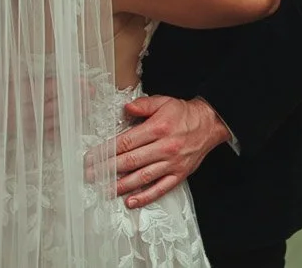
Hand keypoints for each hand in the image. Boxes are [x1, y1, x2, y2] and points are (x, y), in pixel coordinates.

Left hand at [84, 95, 229, 207]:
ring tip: (104, 189)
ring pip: (142, 177)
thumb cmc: (183, 114)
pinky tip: (131, 201)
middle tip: (91, 174)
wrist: (210, 124)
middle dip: (107, 169)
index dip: (106, 151)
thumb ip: (142, 105)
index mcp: (157, 129)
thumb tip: (125, 108)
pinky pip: (160, 189)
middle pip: (130, 161)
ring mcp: (171, 164)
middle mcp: (164, 148)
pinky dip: (145, 197)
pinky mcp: (179, 175)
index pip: (125, 142)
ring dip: (121, 185)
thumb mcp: (163, 102)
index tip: (92, 157)